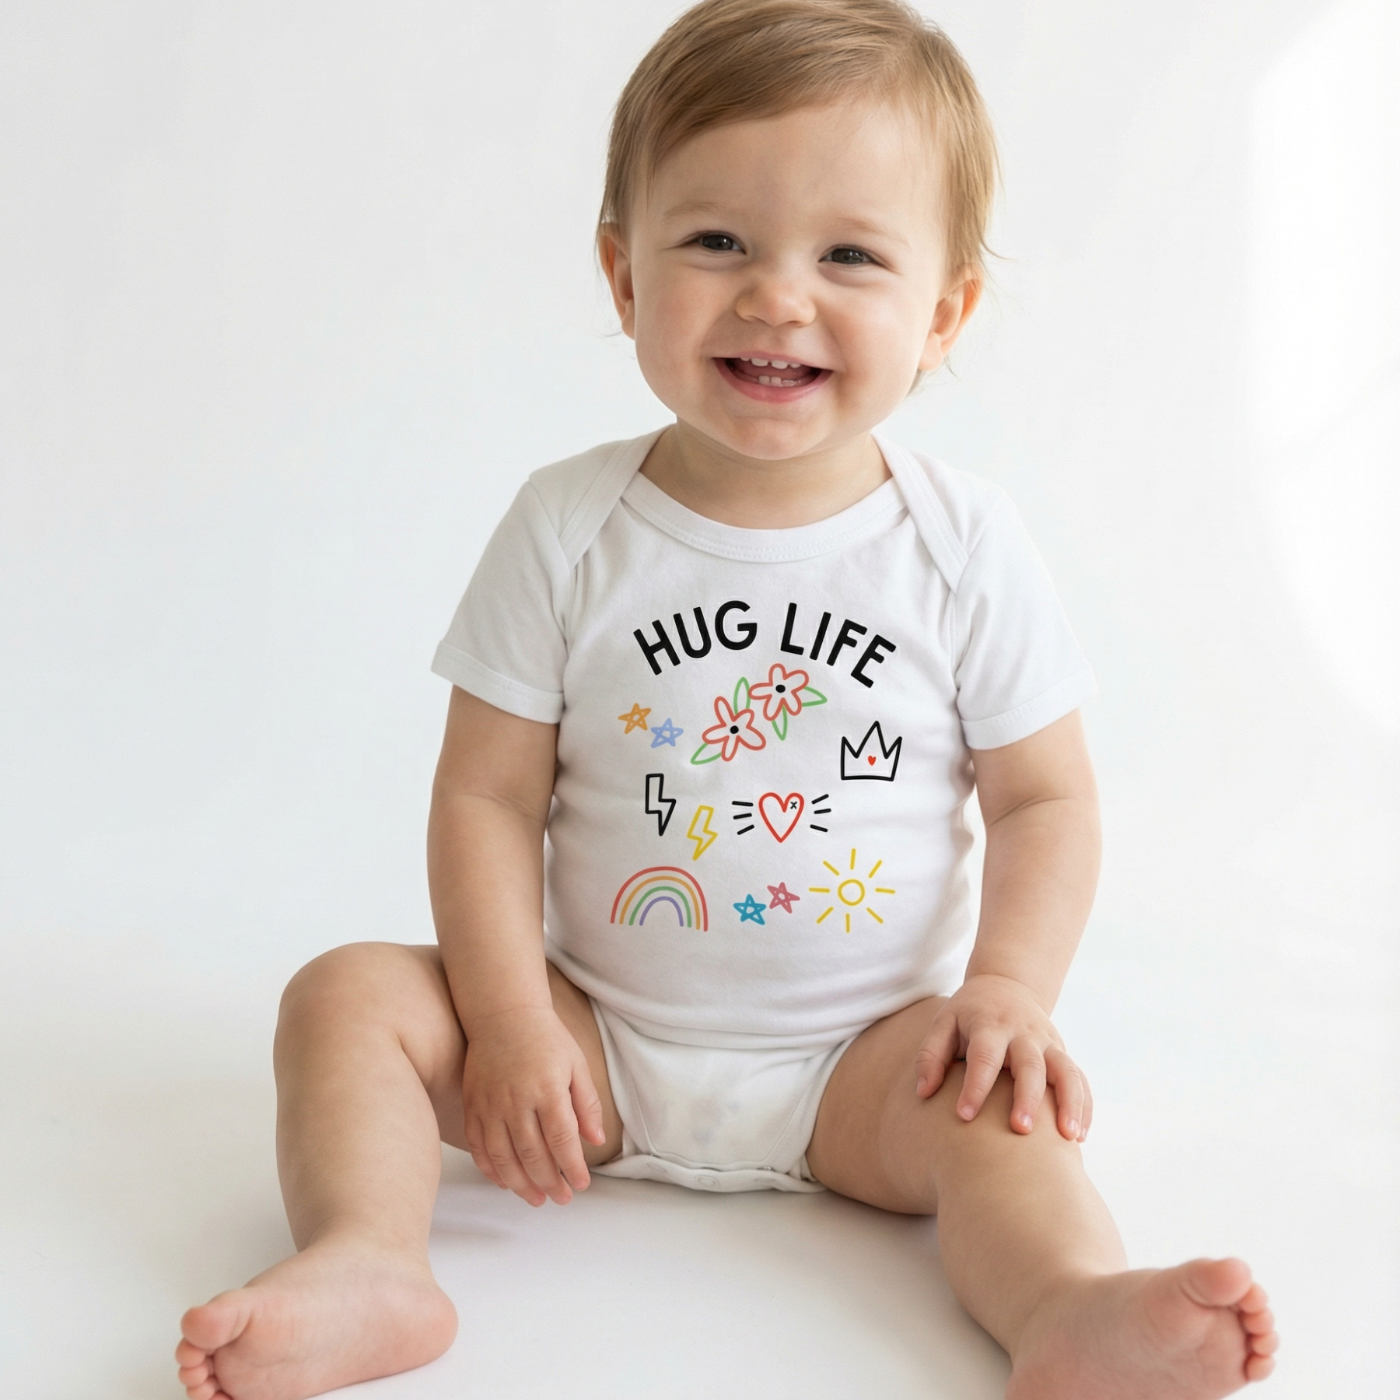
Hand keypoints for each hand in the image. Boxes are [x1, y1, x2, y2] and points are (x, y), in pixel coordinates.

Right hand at [461, 1006, 605, 1205]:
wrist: (503, 1014)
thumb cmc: (546, 1038)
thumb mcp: (576, 1064)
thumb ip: (587, 1104)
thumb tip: (596, 1141)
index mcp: (547, 1089)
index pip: (561, 1139)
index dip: (572, 1167)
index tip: (582, 1184)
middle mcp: (516, 1100)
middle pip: (533, 1154)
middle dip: (550, 1183)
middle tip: (562, 1198)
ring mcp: (490, 1105)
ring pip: (504, 1157)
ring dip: (520, 1184)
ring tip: (536, 1199)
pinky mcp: (472, 1105)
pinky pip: (479, 1146)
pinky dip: (491, 1169)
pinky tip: (504, 1182)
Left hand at [913, 974, 1090, 1140]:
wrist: (1005, 985)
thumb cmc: (968, 1013)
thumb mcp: (944, 1023)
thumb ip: (930, 1055)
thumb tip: (923, 1092)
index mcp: (989, 1023)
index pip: (984, 1055)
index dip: (975, 1086)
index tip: (964, 1116)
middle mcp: (1023, 1032)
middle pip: (1030, 1064)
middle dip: (1027, 1097)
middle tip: (1020, 1130)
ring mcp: (1047, 1042)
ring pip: (1066, 1070)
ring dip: (1070, 1103)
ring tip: (1068, 1137)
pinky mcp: (1062, 1052)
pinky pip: (1080, 1078)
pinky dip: (1083, 1105)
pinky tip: (1079, 1136)